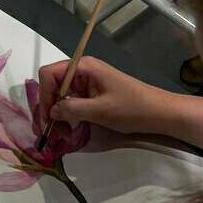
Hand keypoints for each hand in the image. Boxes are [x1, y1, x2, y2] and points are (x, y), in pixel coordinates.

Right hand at [37, 56, 177, 134]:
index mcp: (83, 67)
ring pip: (60, 96)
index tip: (47, 118)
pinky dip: (67, 116)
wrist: (159, 113)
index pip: (49, 74)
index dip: (43, 95)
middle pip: (52, 85)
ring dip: (56, 115)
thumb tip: (51, 112)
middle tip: (49, 132)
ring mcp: (87, 82)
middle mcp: (82, 71)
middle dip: (48, 108)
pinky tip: (69, 130)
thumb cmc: (132, 108)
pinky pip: (72, 102)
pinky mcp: (92, 94)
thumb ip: (71, 109)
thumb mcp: (99, 110)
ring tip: (60, 135)